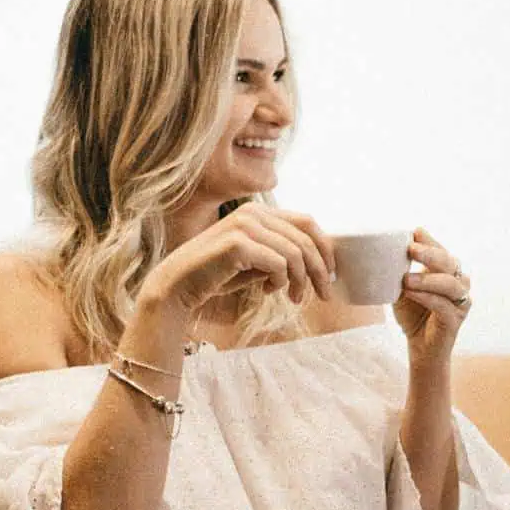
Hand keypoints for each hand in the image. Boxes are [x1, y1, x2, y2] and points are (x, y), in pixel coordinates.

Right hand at [140, 203, 333, 318]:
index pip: (307, 222)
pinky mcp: (238, 243)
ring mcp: (244, 224)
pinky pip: (279, 264)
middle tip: (324, 295)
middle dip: (320, 270)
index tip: (330, 274)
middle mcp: (253, 212)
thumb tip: (321, 263)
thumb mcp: (258, 261)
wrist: (179, 285)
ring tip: (294, 298)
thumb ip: (283, 254)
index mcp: (259, 211)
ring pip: (296, 253)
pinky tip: (268, 291)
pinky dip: (281, 281)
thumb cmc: (219, 275)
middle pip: (306, 238)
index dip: (325, 248)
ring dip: (301, 280)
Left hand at [393, 228, 471, 361]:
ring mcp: (460, 302)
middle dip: (431, 253)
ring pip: (450, 284)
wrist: (421, 349)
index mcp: (448, 272)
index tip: (415, 232)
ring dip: (427, 278)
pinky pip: (443, 305)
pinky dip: (426, 297)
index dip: (431, 241)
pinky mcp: (455, 320)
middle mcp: (459, 284)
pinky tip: (410, 292)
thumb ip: (400, 271)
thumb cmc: (413, 315)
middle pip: (450, 263)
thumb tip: (380, 250)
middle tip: (411, 249)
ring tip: (406, 278)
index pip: (442, 251)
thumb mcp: (403, 288)